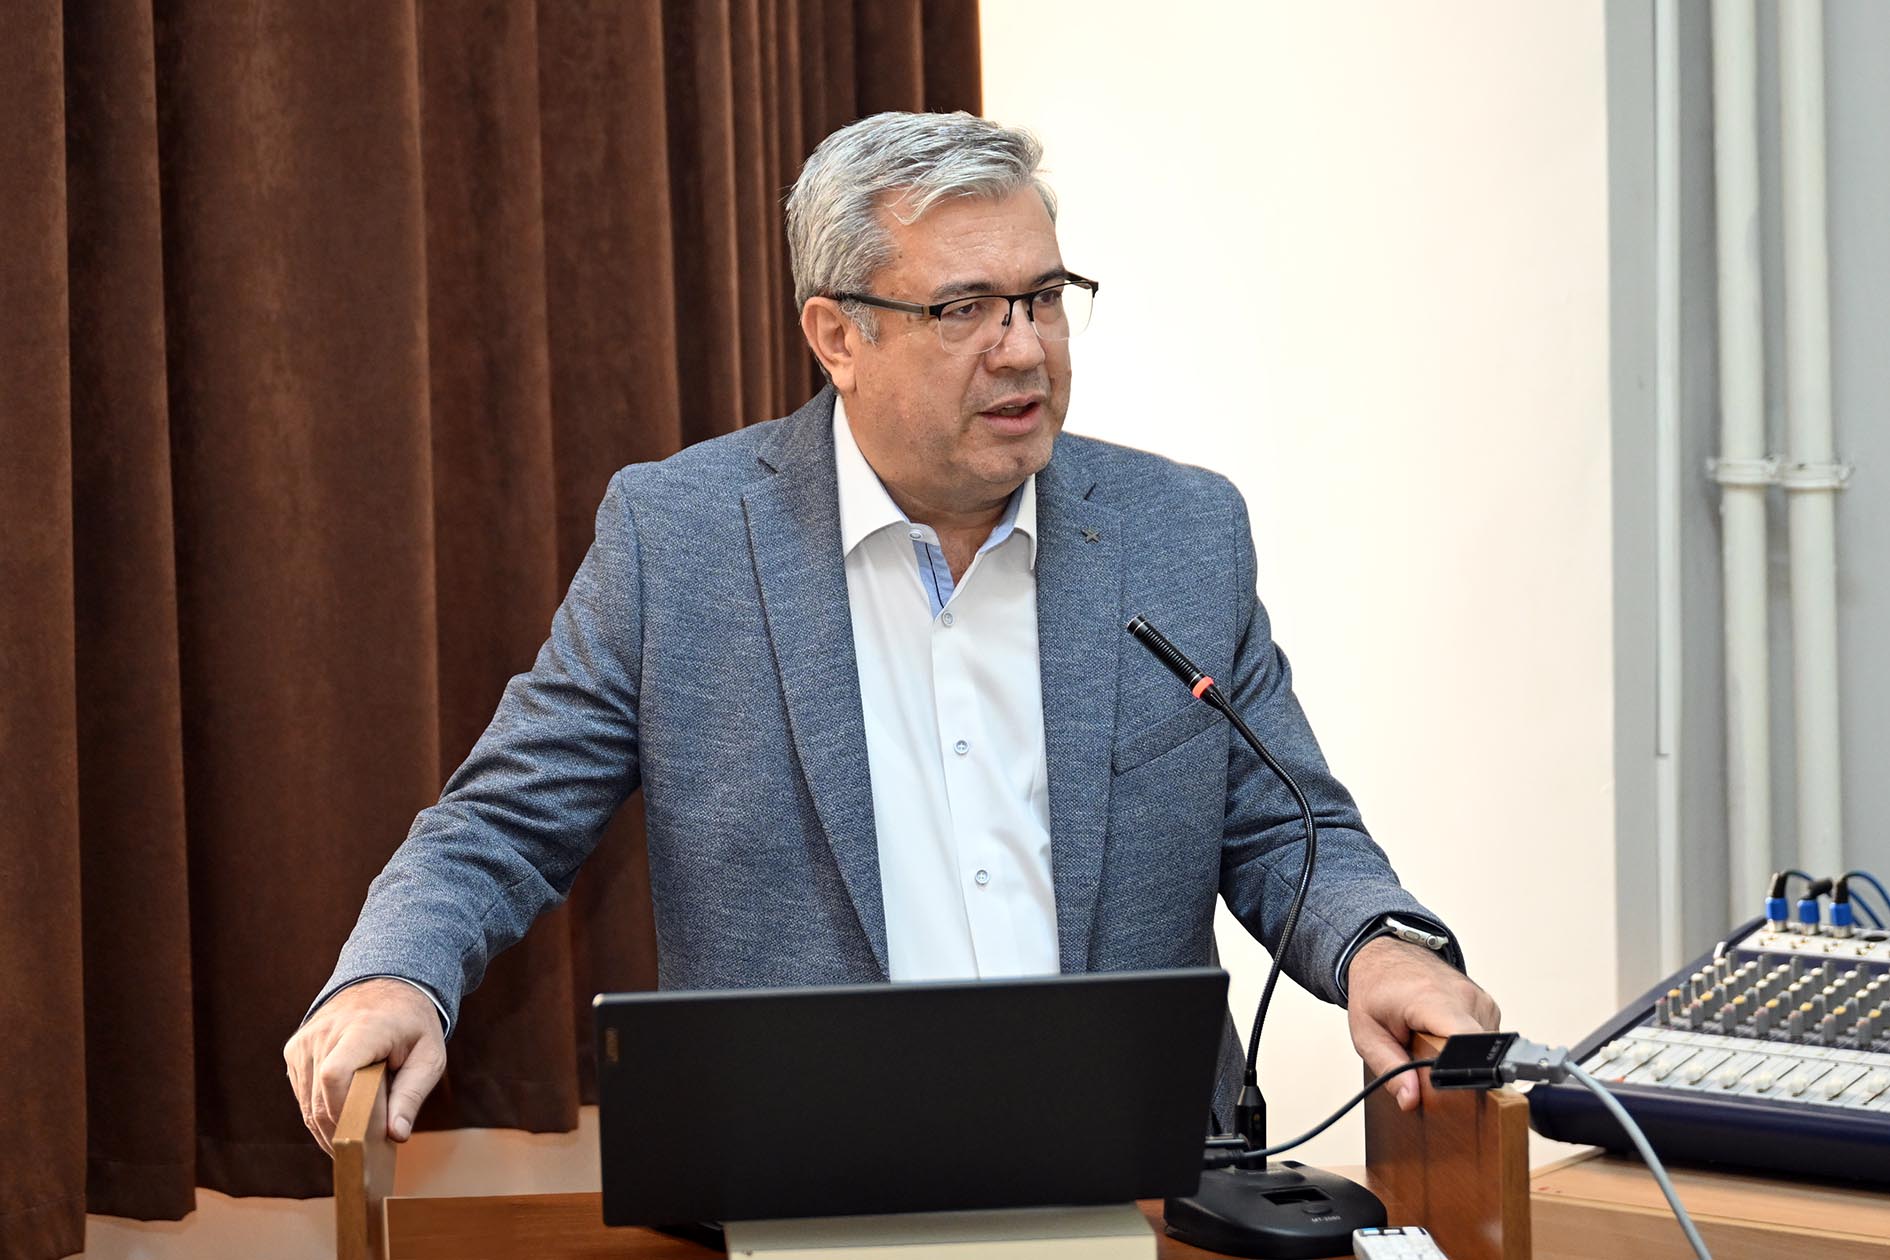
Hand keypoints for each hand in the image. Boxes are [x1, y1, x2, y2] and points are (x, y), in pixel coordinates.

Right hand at [283, 977, 446, 1155]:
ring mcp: (305, 1040)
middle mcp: (325, 1032)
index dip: (343, 1112)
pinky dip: (319, 1110)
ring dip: (328, 1127)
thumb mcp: (429, 1056)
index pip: (334, 1076)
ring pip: (306, 1103)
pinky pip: (302, 1092)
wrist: (388, 983)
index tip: (363, 1137)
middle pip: (319, 1099)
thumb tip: (395, 1135)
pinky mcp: (295, 1049)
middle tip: (365, 1153)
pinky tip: (341, 1117)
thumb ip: (412, 1095)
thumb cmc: (413, 1024)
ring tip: (355, 1139)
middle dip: (340, 1132)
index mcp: (362, 1029)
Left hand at [1345, 937, 1499, 1110]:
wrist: (1384, 953)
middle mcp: (1463, 996)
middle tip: (1423, 1057)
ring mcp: (1479, 998)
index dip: (1466, 1070)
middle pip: (1477, 1053)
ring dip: (1459, 1054)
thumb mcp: (1366, 1033)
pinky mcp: (1486, 1003)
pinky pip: (1484, 1037)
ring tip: (1430, 1040)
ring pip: (1483, 1048)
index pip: (1467, 1040)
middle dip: (1454, 1067)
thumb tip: (1410, 1100)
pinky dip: (1465, 1043)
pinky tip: (1442, 1034)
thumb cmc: (1374, 989)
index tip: (1456, 1087)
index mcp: (1431, 1000)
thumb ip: (1389, 1068)